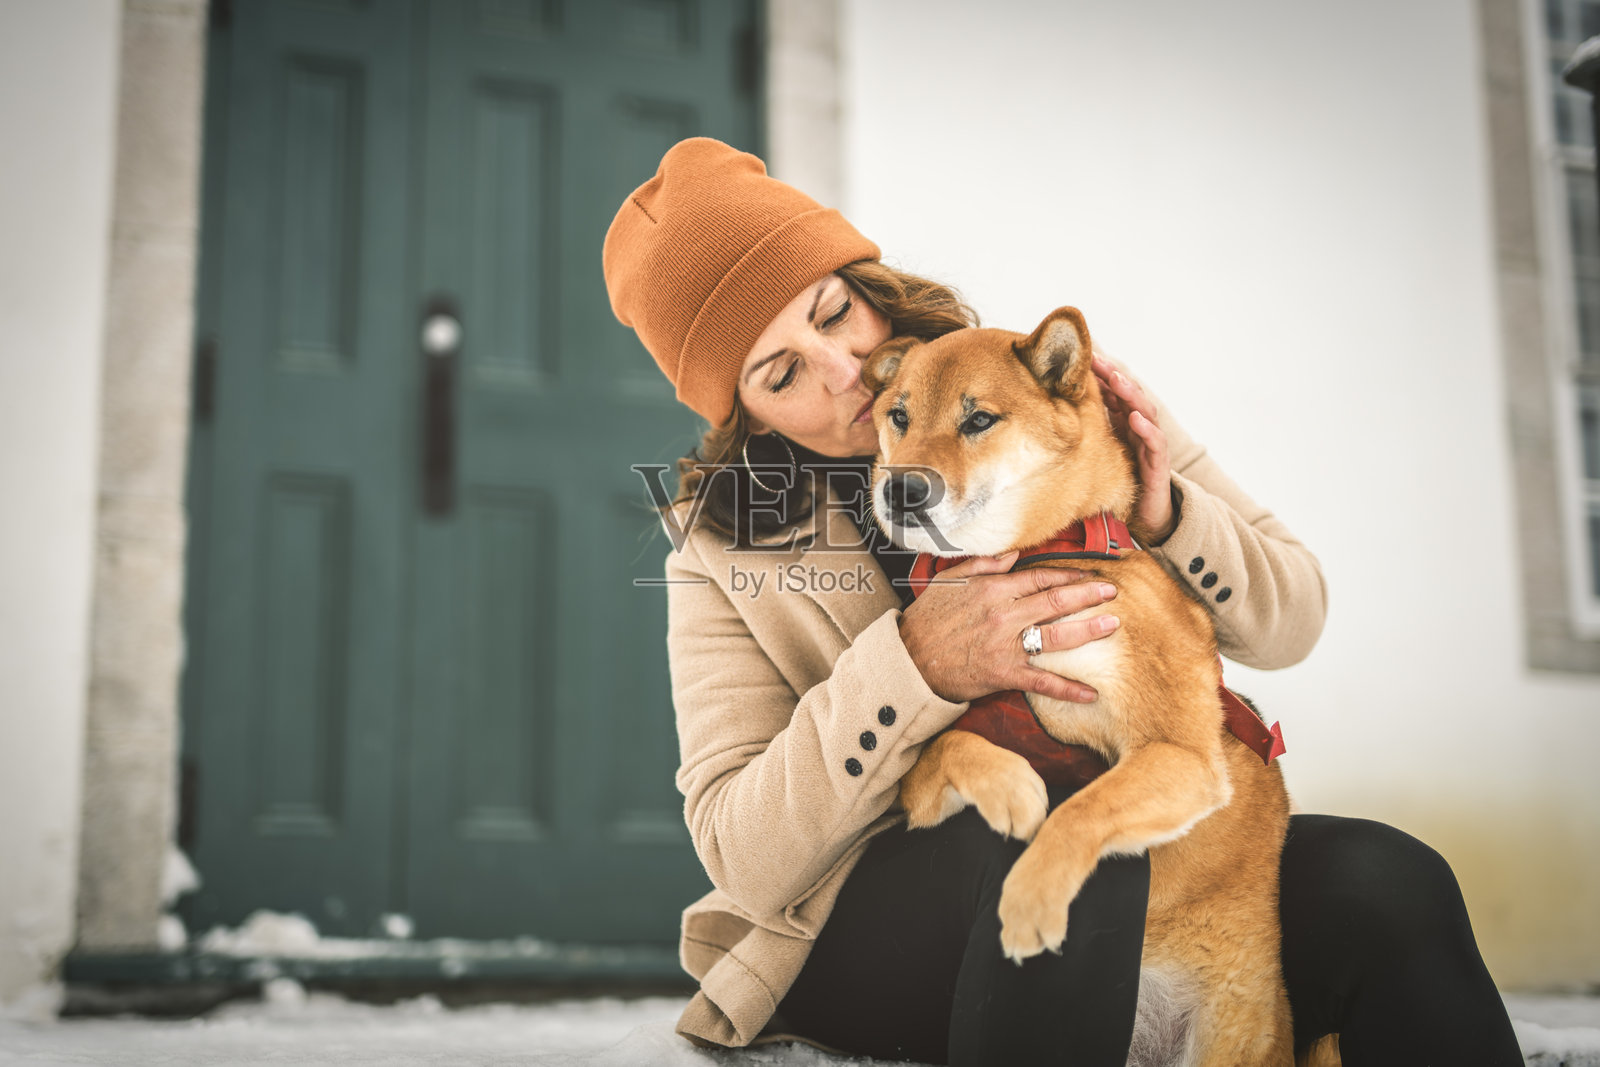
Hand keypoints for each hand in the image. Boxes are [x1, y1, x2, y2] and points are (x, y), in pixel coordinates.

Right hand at [899, 552, 1119, 704]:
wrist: (908, 660)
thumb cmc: (927, 619)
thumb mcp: (949, 581)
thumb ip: (984, 565)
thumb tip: (1014, 554)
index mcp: (993, 589)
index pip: (1040, 577)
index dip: (1069, 575)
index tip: (1089, 575)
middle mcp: (1005, 614)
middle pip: (1056, 601)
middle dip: (1089, 595)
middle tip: (1113, 593)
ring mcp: (1006, 645)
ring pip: (1057, 635)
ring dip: (1088, 630)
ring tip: (1112, 625)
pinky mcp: (1005, 674)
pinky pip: (1043, 681)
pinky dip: (1068, 688)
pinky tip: (1090, 692)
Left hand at [1092, 353, 1175, 545]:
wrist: (1145, 513)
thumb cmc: (1120, 478)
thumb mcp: (1100, 450)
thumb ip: (1088, 429)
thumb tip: (1054, 414)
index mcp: (1123, 422)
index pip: (1113, 392)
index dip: (1101, 375)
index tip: (1084, 358)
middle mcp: (1139, 427)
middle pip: (1129, 395)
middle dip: (1114, 376)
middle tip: (1098, 360)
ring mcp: (1151, 443)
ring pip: (1145, 411)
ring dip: (1131, 394)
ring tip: (1117, 380)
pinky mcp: (1158, 463)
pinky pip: (1155, 442)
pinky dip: (1146, 429)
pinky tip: (1134, 419)